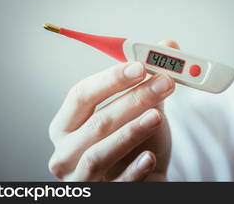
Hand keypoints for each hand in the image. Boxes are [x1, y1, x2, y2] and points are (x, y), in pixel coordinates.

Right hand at [48, 40, 179, 180]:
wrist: (145, 178)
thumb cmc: (136, 141)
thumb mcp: (141, 109)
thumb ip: (149, 80)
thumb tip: (169, 45)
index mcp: (67, 123)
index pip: (82, 94)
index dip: (110, 79)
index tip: (140, 66)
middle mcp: (65, 151)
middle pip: (96, 121)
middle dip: (133, 99)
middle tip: (164, 83)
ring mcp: (80, 177)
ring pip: (101, 152)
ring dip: (131, 130)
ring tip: (158, 115)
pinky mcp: (101, 196)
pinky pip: (118, 183)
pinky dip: (135, 168)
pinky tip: (151, 155)